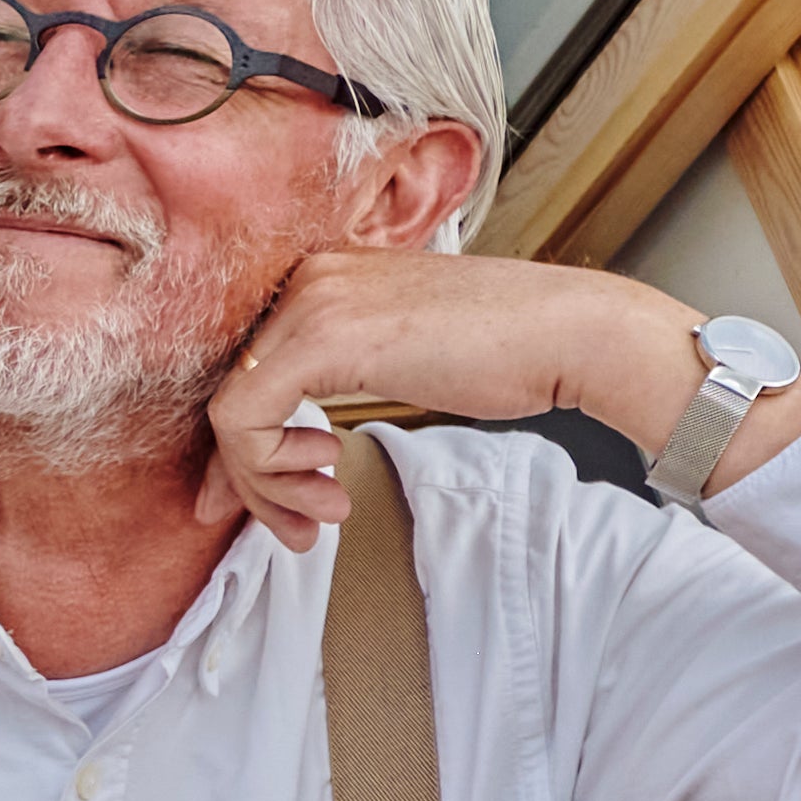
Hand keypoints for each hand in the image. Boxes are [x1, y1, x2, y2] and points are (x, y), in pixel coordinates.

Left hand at [205, 247, 800, 529]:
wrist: (569, 334)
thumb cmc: (510, 348)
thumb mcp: (407, 355)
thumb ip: (342, 379)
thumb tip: (294, 440)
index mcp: (326, 275)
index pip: (247, 367)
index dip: (241, 448)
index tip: (267, 503)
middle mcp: (306, 278)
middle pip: (230, 393)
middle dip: (252, 479)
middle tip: (297, 526)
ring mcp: (309, 304)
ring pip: (230, 415)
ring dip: (267, 486)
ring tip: (324, 512)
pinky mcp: (318, 341)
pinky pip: (245, 422)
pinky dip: (271, 475)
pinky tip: (330, 490)